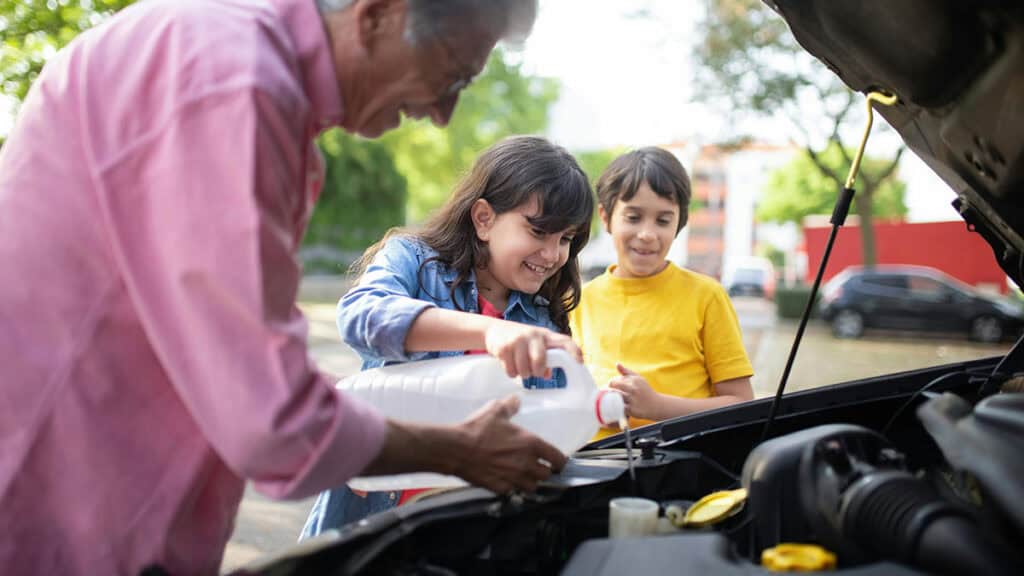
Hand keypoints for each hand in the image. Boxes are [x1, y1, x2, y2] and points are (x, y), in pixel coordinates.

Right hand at [451, 395, 566, 493]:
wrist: (457, 449)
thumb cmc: (477, 429)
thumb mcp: (496, 411)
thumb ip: (510, 406)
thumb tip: (516, 400)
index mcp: (531, 444)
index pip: (558, 459)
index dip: (560, 461)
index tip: (557, 461)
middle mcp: (526, 464)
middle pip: (546, 475)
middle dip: (543, 471)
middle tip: (537, 466)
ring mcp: (514, 478)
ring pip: (532, 487)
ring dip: (530, 481)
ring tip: (523, 475)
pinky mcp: (500, 488)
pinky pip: (513, 491)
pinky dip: (512, 487)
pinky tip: (505, 480)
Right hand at [484, 321, 581, 378]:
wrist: (494, 330)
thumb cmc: (519, 340)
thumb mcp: (533, 345)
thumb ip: (544, 358)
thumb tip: (547, 375)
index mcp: (545, 335)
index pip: (564, 341)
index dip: (574, 351)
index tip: (580, 363)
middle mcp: (533, 335)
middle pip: (540, 360)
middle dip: (537, 371)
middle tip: (533, 373)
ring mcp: (518, 340)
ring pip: (524, 369)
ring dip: (522, 374)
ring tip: (519, 368)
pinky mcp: (504, 347)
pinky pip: (511, 370)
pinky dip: (511, 373)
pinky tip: (509, 365)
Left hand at [608, 363, 660, 420]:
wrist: (656, 405)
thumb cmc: (645, 391)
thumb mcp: (638, 379)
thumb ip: (627, 372)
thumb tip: (617, 364)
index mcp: (634, 380)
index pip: (614, 381)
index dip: (610, 385)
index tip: (611, 389)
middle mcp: (633, 388)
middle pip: (613, 387)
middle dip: (608, 391)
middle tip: (609, 395)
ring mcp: (633, 399)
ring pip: (615, 397)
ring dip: (611, 399)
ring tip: (611, 401)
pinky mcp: (632, 410)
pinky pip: (619, 408)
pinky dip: (616, 408)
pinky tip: (616, 408)